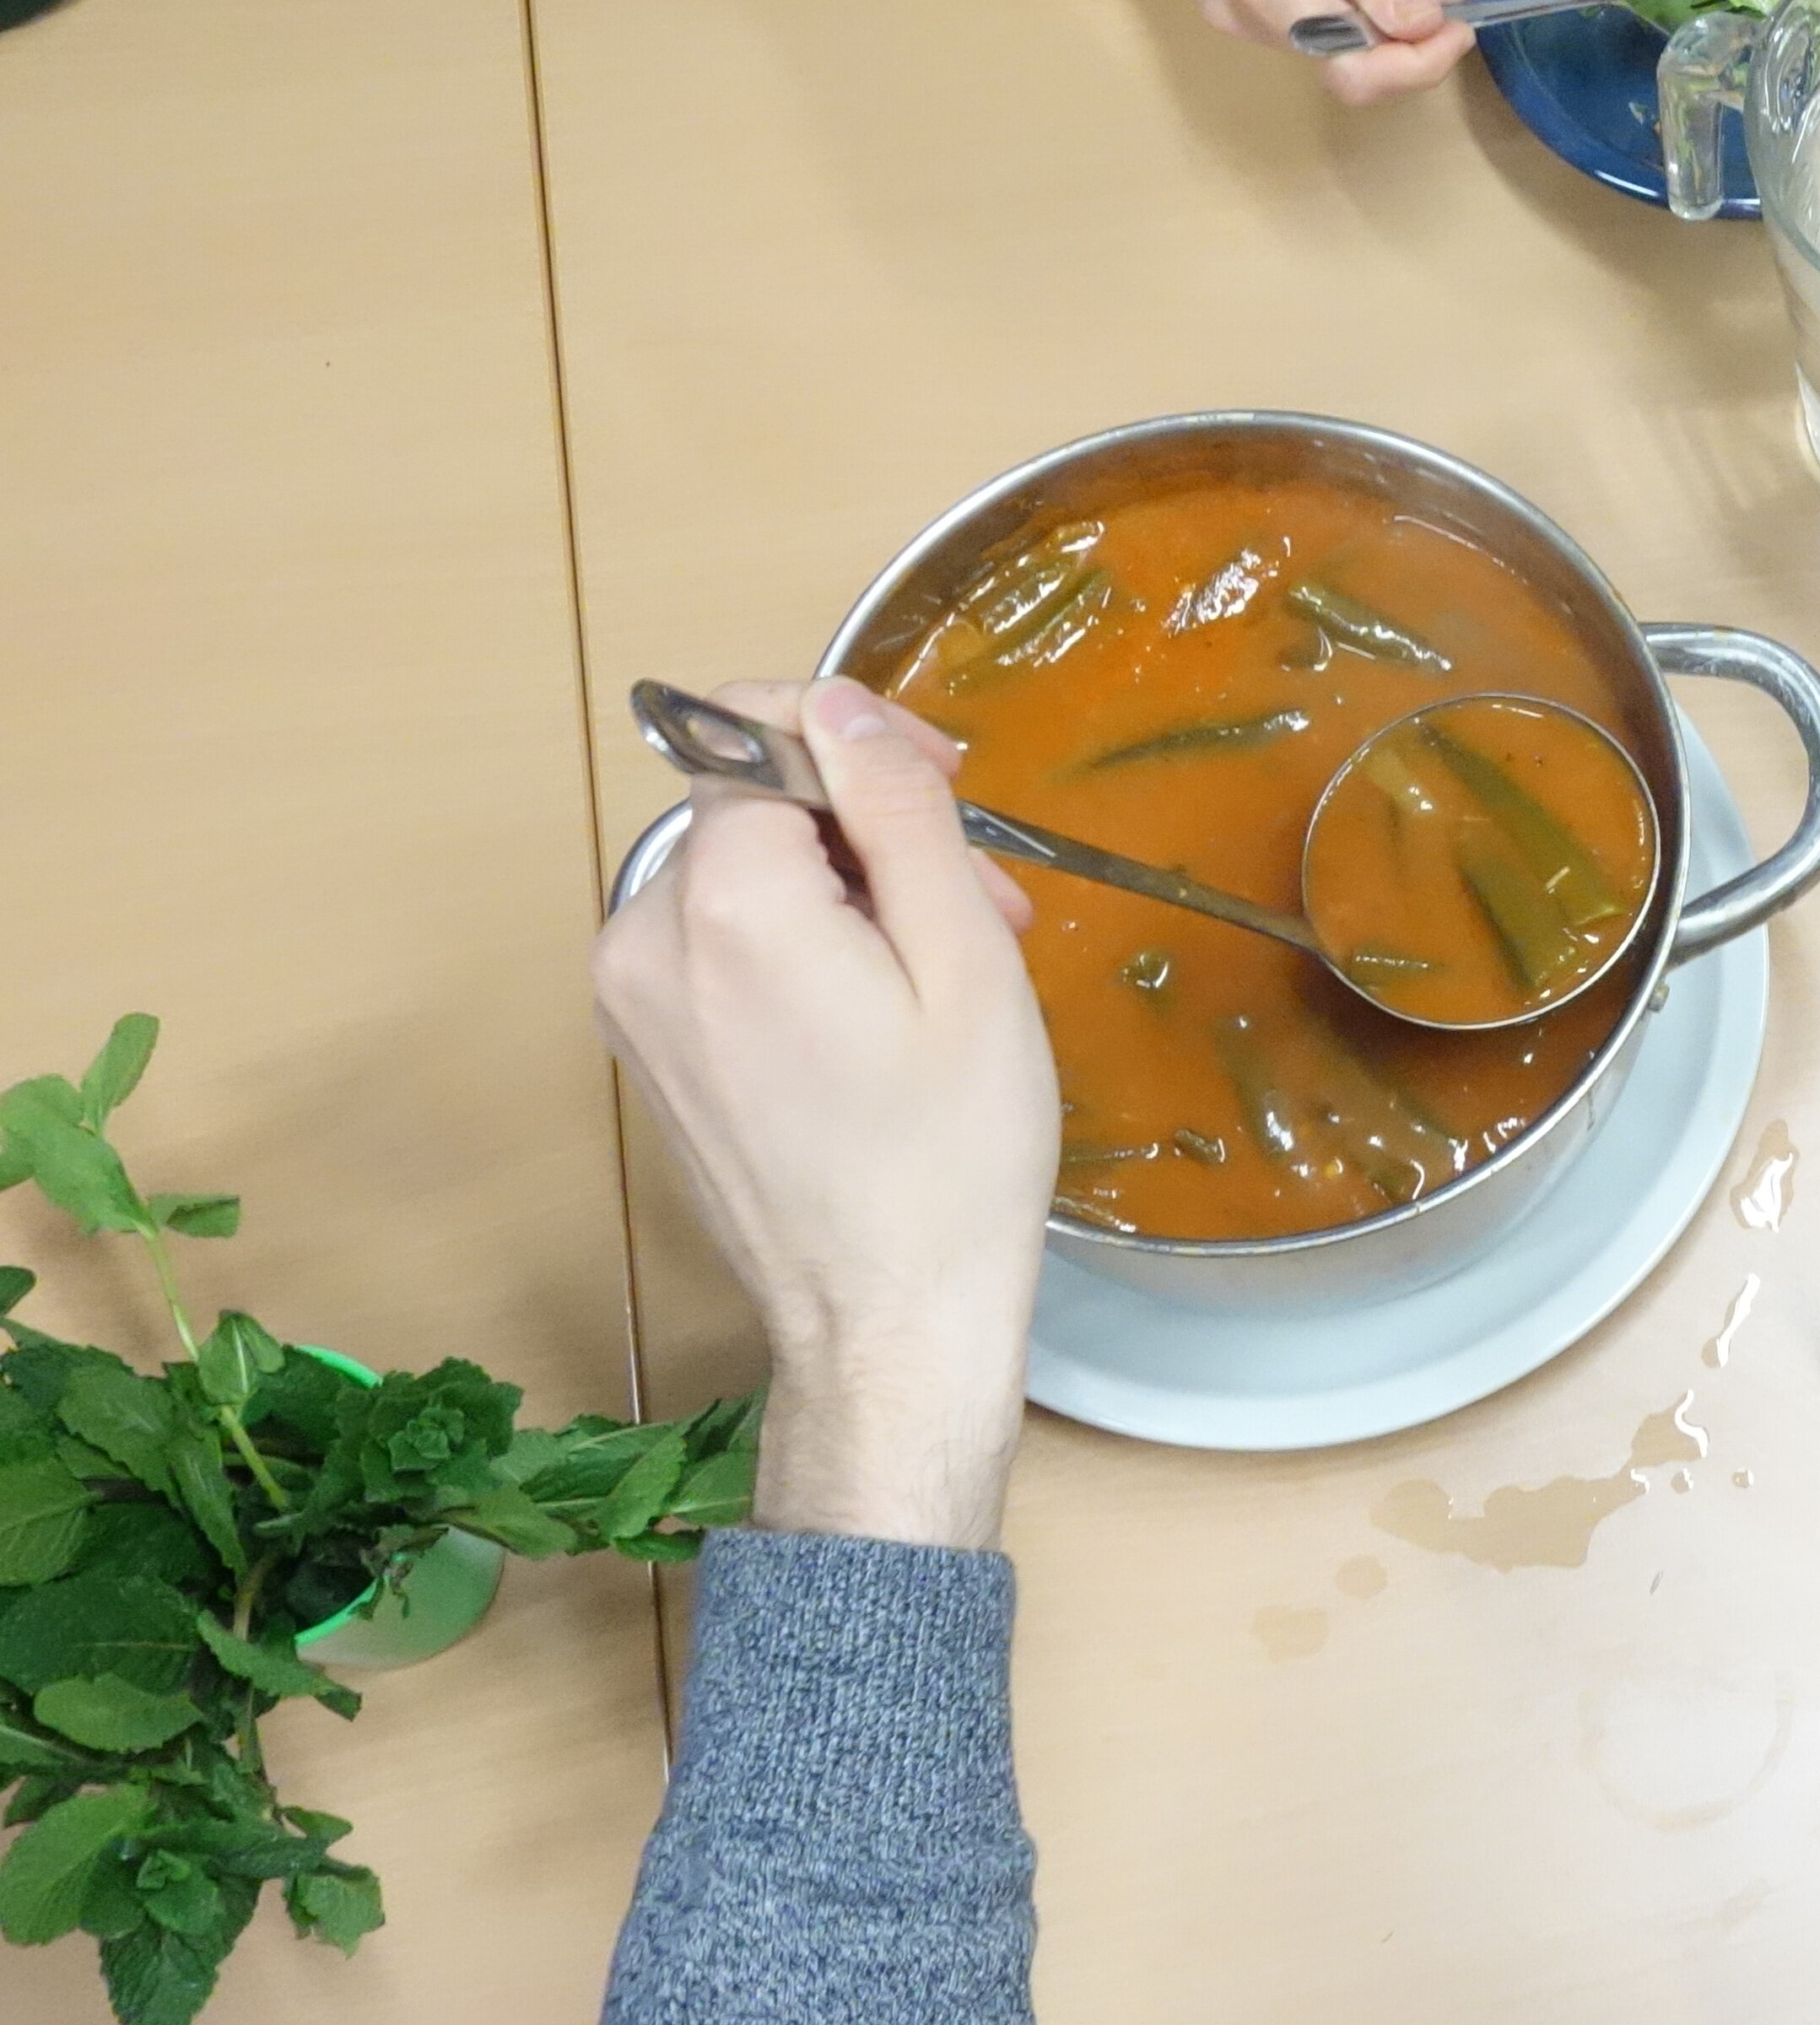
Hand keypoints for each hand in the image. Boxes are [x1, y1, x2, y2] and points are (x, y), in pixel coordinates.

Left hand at [592, 680, 1058, 1548]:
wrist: (889, 1323)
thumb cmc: (950, 1156)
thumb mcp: (964, 959)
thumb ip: (895, 810)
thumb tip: (839, 701)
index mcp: (723, 905)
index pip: (759, 734)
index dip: (862, 738)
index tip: (945, 785)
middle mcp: (643, 940)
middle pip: (757, 810)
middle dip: (873, 830)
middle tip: (985, 909)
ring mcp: (630, 1003)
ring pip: (744, 877)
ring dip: (849, 894)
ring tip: (945, 975)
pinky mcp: (645, 1051)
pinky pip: (720, 946)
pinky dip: (802, 950)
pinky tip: (882, 1018)